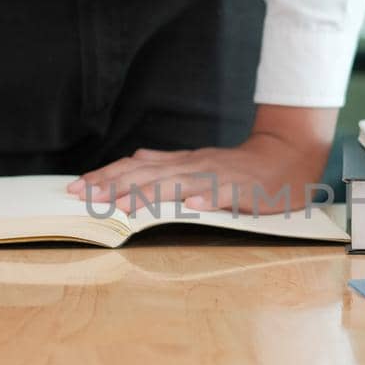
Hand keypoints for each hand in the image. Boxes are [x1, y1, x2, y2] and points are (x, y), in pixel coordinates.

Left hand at [67, 105, 336, 213]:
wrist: (288, 156)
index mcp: (181, 163)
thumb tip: (134, 158)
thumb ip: (168, 163)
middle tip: (83, 197)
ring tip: (124, 207)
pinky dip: (206, 199)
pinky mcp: (241, 190)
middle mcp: (193, 166)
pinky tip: (191, 207)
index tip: (76, 187)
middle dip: (114, 186)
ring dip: (150, 195)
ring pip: (178, 185)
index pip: (135, 167)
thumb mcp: (199, 161)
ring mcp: (216, 178)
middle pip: (147, 175)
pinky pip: (222, 195)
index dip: (105, 176)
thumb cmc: (242, 167)